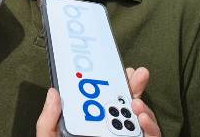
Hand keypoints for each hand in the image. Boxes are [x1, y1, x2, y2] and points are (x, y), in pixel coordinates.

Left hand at [36, 68, 160, 136]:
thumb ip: (48, 122)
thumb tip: (54, 92)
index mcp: (90, 131)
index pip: (103, 105)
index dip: (112, 85)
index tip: (118, 70)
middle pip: (126, 109)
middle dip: (134, 89)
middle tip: (137, 73)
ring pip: (142, 125)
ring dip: (142, 109)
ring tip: (136, 102)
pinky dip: (150, 129)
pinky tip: (142, 119)